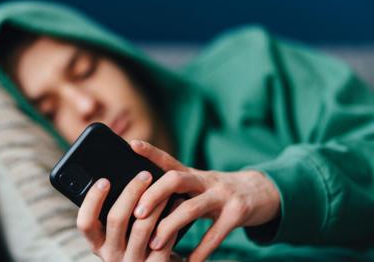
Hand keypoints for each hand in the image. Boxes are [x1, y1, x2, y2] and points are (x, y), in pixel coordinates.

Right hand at [77, 170, 181, 261]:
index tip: (104, 180)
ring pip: (141, 226)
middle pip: (116, 219)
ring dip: (154, 202)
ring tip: (164, 185)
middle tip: (144, 175)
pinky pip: (163, 238)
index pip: (85, 223)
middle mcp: (111, 256)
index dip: (92, 201)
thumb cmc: (138, 244)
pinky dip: (170, 217)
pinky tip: (177, 202)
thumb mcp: (121, 234)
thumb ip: (118, 214)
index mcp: (98, 244)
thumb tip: (120, 179)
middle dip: (131, 193)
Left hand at [130, 140, 280, 261]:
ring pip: (191, 207)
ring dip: (170, 226)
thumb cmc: (220, 193)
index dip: (151, 151)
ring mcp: (223, 195)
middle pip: (175, 180)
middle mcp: (206, 180)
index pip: (169, 160)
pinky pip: (216, 233)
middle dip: (154, 196)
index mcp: (193, 174)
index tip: (132, 144)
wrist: (263, 193)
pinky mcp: (238, 213)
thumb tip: (143, 203)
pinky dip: (201, 250)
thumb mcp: (200, 185)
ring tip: (155, 244)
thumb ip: (178, 191)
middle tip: (137, 214)